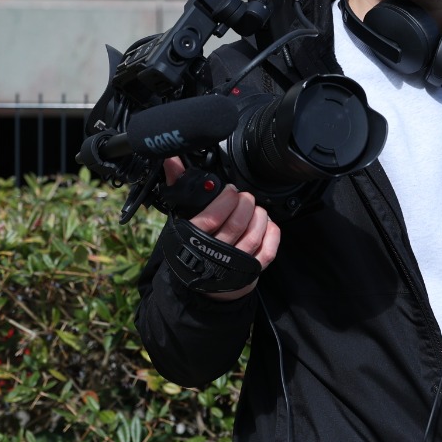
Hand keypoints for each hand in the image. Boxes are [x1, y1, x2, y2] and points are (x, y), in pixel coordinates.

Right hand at [163, 157, 280, 300]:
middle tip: (244, 197)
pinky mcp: (250, 272)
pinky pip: (267, 252)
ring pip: (252, 237)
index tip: (229, 190)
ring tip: (255, 208)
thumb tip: (170, 158)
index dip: (225, 200)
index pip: (211, 218)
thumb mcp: (181, 217)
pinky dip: (271, 234)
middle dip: (244, 205)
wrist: (200, 283)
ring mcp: (233, 266)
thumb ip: (178, 186)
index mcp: (192, 240)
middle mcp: (213, 255)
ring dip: (258, 217)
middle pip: (236, 226)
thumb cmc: (191, 244)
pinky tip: (267, 224)